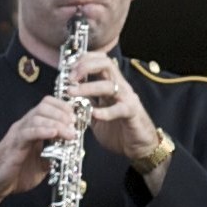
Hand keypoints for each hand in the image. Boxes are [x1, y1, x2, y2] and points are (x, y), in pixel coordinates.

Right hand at [0, 96, 79, 206]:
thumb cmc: (16, 174)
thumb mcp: (43, 164)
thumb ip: (55, 155)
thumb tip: (71, 152)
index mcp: (31, 127)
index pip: (48, 105)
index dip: (64, 108)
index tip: (77, 119)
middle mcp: (24, 126)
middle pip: (44, 106)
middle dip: (63, 113)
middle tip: (75, 125)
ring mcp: (18, 134)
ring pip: (38, 117)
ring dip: (58, 123)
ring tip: (70, 134)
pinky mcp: (14, 145)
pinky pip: (29, 132)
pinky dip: (43, 130)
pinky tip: (54, 134)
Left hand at [67, 49, 164, 169]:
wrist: (139, 146)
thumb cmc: (118, 129)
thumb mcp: (97, 112)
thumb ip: (86, 102)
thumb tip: (70, 93)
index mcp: (111, 84)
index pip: (100, 61)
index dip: (83, 60)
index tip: (68, 69)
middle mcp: (120, 87)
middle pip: (106, 64)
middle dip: (85, 67)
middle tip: (70, 79)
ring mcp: (127, 99)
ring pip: (109, 86)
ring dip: (88, 87)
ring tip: (72, 93)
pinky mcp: (132, 113)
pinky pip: (120, 109)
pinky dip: (106, 111)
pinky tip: (94, 114)